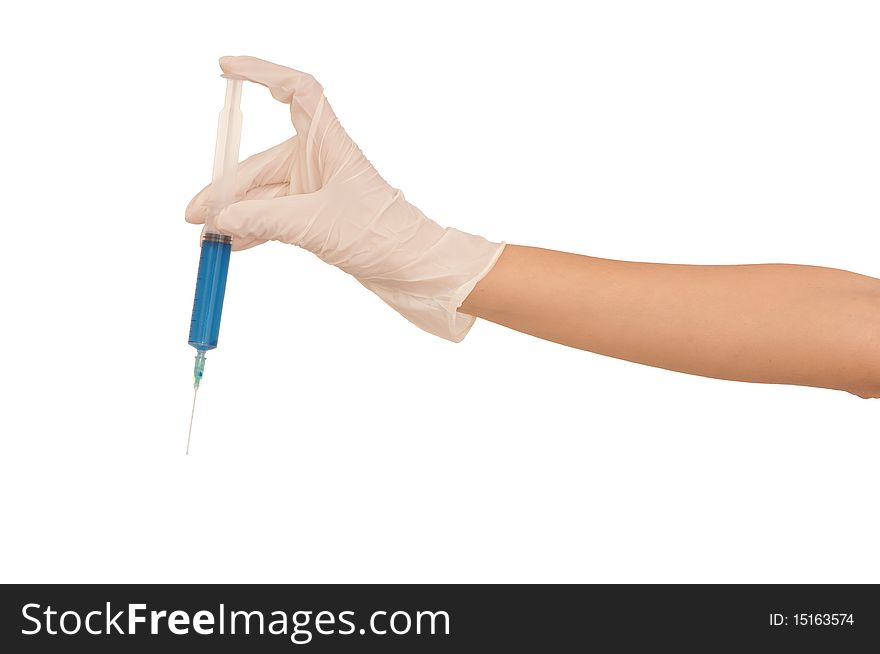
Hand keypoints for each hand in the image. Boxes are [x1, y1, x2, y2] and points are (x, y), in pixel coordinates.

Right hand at [186, 56, 503, 340]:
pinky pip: (273, 215)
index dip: (263, 73)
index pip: (297, 91)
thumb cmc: (382, 236)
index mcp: (330, 144)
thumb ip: (264, 220)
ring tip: (206, 237)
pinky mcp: (316, 216)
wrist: (413, 270)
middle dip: (227, 188)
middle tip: (197, 218)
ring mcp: (317, 189)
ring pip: (264, 193)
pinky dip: (252, 228)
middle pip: (262, 162)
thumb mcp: (317, 226)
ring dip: (235, 213)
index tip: (225, 68)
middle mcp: (321, 160)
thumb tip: (220, 220)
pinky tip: (231, 244)